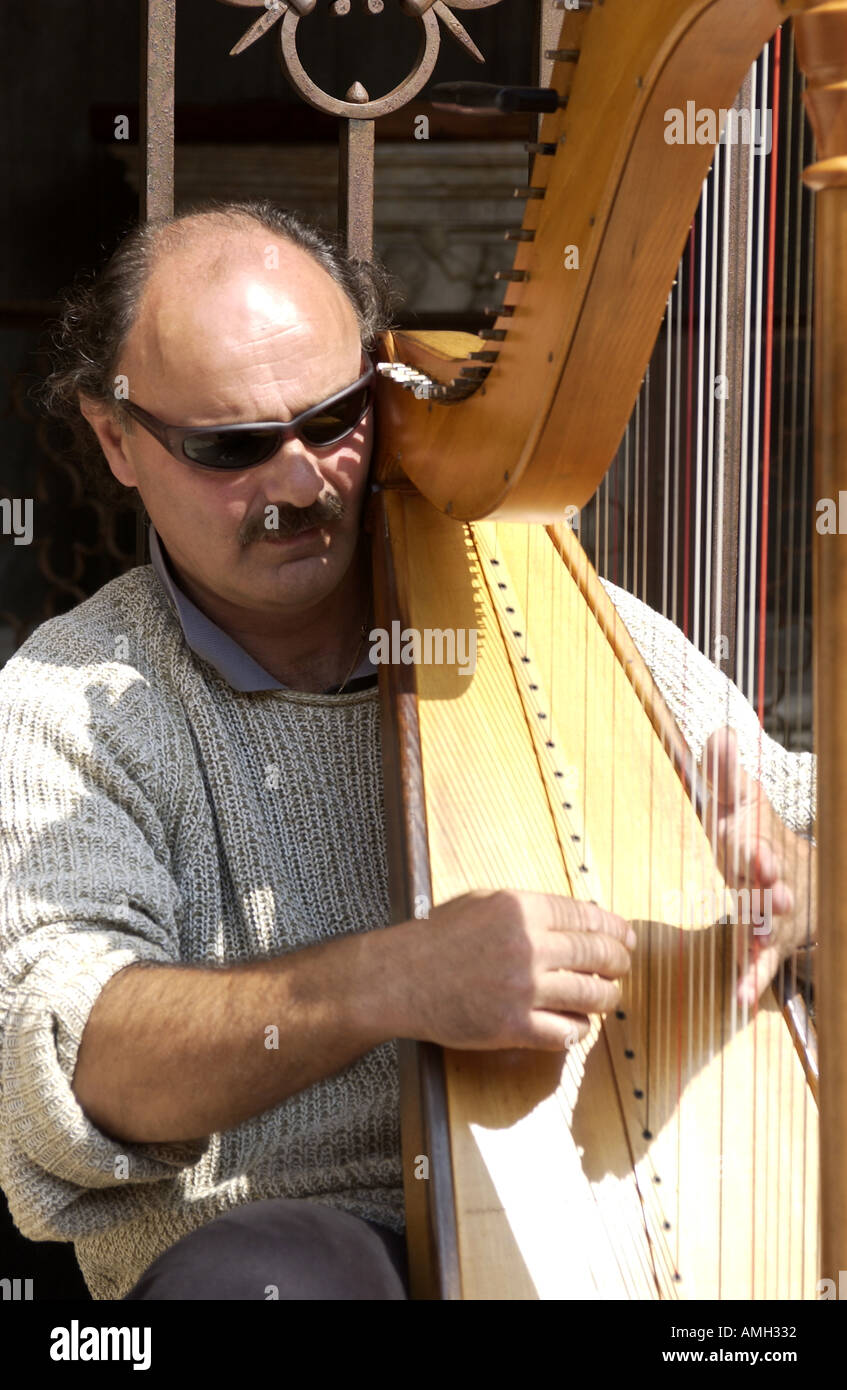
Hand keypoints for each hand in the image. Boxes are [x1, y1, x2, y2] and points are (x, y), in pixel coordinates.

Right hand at [392, 889, 634, 1051]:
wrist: (401, 978)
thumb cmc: (438, 938)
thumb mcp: (484, 902)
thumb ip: (530, 909)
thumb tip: (577, 917)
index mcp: (522, 909)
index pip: (587, 916)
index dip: (613, 928)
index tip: (625, 938)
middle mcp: (529, 945)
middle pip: (597, 954)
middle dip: (618, 963)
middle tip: (622, 967)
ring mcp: (524, 989)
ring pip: (591, 995)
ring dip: (607, 997)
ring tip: (607, 997)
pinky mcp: (515, 1026)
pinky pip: (568, 1031)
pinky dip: (579, 1028)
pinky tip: (577, 1023)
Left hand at [702, 727, 815, 1005]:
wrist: (803, 886)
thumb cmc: (755, 839)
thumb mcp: (741, 803)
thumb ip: (727, 773)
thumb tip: (720, 733)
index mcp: (759, 840)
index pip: (754, 836)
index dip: (753, 841)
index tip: (754, 847)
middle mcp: (770, 877)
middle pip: (768, 877)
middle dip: (767, 877)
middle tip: (766, 879)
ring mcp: (772, 913)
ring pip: (770, 922)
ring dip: (766, 927)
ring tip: (762, 932)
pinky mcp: (768, 944)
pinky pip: (760, 964)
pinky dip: (751, 980)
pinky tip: (739, 998)